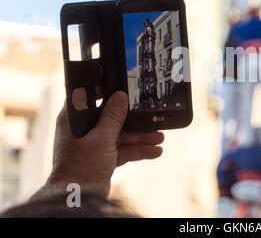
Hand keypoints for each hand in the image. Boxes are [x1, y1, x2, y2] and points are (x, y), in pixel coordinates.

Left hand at [41, 90, 163, 198]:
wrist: (78, 198)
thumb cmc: (80, 167)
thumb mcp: (101, 137)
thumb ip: (113, 116)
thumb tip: (120, 97)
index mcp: (75, 119)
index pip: (90, 98)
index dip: (106, 92)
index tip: (123, 89)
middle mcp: (84, 129)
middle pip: (112, 118)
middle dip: (133, 121)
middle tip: (150, 117)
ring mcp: (94, 144)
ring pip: (121, 135)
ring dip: (140, 137)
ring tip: (159, 138)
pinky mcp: (103, 157)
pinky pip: (123, 149)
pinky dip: (137, 150)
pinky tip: (154, 151)